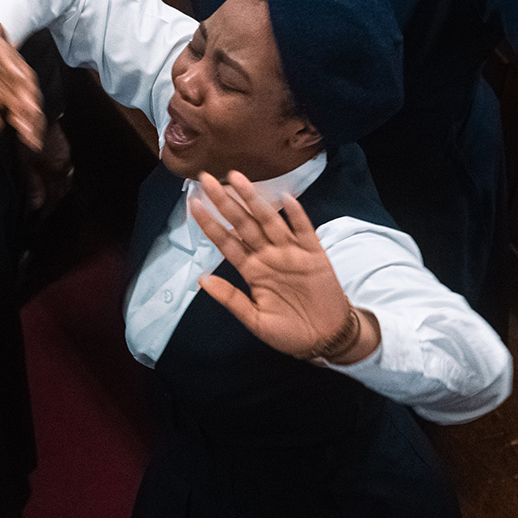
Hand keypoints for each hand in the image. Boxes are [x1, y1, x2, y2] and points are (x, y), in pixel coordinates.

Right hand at [0, 12, 44, 150]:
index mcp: (12, 100)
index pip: (26, 118)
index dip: (30, 131)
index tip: (32, 145)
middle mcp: (18, 87)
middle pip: (29, 104)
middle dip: (31, 119)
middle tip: (31, 132)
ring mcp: (14, 70)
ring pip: (25, 85)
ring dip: (27, 97)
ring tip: (30, 110)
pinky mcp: (5, 54)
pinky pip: (11, 62)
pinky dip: (14, 69)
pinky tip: (16, 76)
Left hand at [189, 171, 380, 363]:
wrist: (325, 338)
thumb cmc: (289, 331)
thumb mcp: (255, 320)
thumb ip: (231, 299)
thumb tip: (202, 280)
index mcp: (252, 270)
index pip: (226, 242)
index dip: (210, 224)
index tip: (192, 205)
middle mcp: (268, 255)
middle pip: (243, 224)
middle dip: (225, 202)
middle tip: (207, 180)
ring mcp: (291, 252)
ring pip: (269, 221)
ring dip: (254, 200)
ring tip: (237, 179)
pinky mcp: (314, 254)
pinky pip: (304, 230)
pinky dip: (296, 215)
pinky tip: (285, 199)